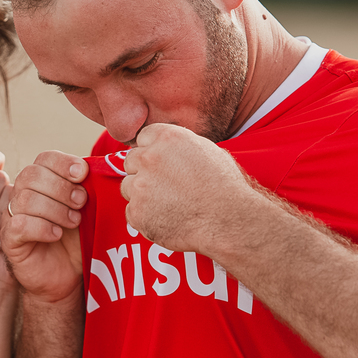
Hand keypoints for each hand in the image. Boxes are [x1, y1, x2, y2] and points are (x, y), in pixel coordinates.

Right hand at [0, 151, 87, 303]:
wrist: (67, 273)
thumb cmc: (76, 238)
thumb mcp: (87, 211)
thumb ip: (90, 189)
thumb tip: (105, 169)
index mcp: (41, 181)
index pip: (44, 158)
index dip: (63, 163)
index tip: (82, 174)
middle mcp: (22, 194)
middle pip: (31, 174)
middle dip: (61, 187)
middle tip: (81, 202)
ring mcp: (12, 216)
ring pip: (25, 199)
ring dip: (55, 209)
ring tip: (74, 222)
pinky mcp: (10, 239)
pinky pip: (19, 224)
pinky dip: (42, 227)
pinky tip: (57, 234)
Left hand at [121, 123, 254, 254]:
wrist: (228, 220)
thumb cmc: (225, 187)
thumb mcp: (207, 151)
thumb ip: (179, 146)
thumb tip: (167, 149)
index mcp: (168, 138)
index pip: (143, 137)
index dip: (152, 151)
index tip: (161, 163)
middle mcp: (149, 157)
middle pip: (131, 161)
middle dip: (144, 172)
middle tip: (166, 187)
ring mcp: (140, 186)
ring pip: (128, 187)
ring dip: (143, 195)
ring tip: (169, 205)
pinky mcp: (137, 212)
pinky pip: (132, 212)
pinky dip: (145, 217)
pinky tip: (167, 220)